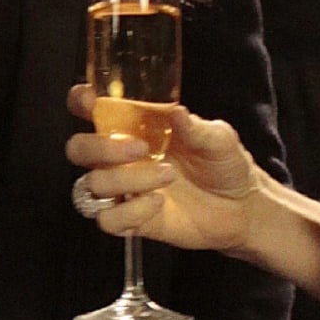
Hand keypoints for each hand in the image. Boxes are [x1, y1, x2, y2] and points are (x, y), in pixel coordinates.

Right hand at [65, 86, 261, 251]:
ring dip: (126, 179)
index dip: (80, 102)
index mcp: (133, 127)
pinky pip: (107, 220)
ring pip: (91, 185)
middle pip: (78, 149)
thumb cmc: (224, 164)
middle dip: (99, 147)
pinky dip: (130, 212)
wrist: (241, 208)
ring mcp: (123, 189)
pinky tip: (158, 204)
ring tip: (167, 176)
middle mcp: (120, 157)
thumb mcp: (219, 138)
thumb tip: (176, 112)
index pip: (91, 110)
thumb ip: (195, 127)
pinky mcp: (130, 220)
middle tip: (139, 148)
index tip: (89, 99)